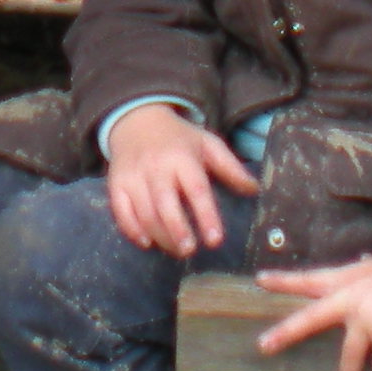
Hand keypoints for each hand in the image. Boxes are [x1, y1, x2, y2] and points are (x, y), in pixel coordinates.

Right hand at [104, 102, 257, 258]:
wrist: (137, 120)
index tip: (215, 240)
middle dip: (178, 231)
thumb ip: (230, 167)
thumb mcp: (207, 144)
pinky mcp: (117, 184)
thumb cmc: (178, 138)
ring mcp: (133, 176)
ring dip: (160, 236)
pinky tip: (147, 242)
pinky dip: (132, 230)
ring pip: (144, 212)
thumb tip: (255, 189)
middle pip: (165, 204)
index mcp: (183, 157)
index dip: (206, 216)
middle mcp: (156, 167)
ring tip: (177, 250)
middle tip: (191, 250)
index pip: (196, 190)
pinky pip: (121, 212)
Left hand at [255, 256, 371, 370]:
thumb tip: (361, 272)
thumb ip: (364, 278)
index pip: (309, 278)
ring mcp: (364, 318)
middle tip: (264, 346)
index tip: (260, 280)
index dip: (285, 280)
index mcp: (346, 280)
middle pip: (310, 318)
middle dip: (287, 332)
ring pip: (349, 356)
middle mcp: (349, 298)